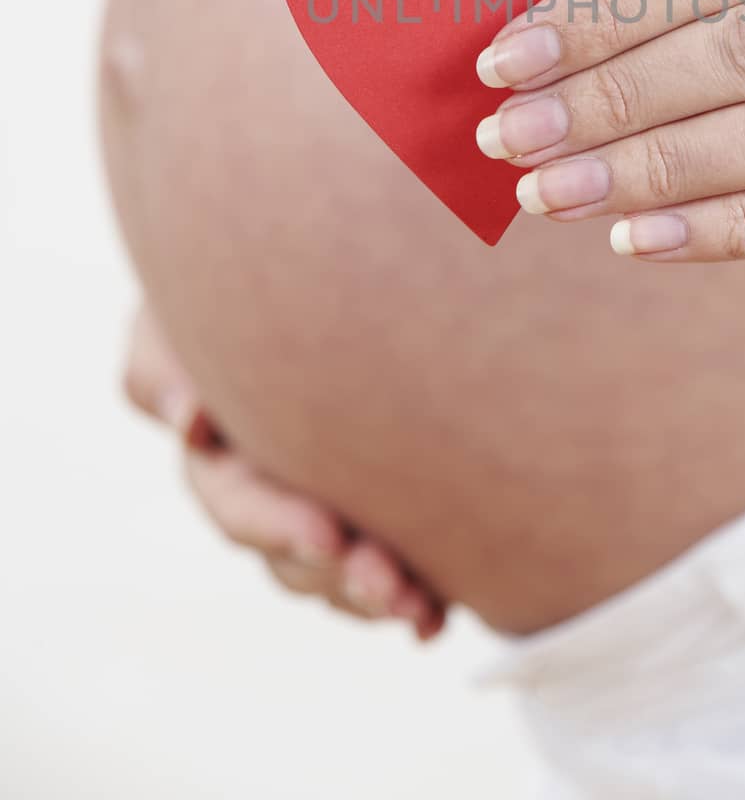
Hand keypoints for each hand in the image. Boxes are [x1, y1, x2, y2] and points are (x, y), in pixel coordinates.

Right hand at [122, 303, 444, 637]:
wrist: (304, 271)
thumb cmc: (223, 293)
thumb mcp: (174, 318)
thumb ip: (163, 367)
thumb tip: (189, 420)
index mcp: (220, 462)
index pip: (240, 507)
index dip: (279, 527)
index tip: (326, 535)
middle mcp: (272, 499)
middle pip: (298, 558)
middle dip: (342, 576)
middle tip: (386, 582)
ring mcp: (327, 511)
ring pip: (345, 576)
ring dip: (380, 596)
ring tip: (417, 603)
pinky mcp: (382, 514)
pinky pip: (398, 569)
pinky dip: (417, 599)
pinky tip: (437, 617)